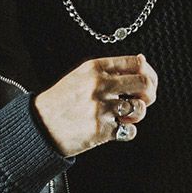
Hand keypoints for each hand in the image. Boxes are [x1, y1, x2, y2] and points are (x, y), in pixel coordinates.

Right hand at [33, 53, 157, 156]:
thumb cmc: (63, 100)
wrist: (40, 125)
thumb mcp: (82, 75)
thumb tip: (143, 60)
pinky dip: (128, 131)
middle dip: (150, 93)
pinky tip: (117, 129)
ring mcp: (100, 108)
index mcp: (94, 68)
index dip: (149, 73)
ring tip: (126, 116)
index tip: (148, 82)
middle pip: (144, 84)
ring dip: (138, 114)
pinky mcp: (101, 130)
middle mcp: (98, 85)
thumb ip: (111, 69)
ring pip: (140, 108)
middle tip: (145, 100)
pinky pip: (130, 131)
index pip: (136, 63)